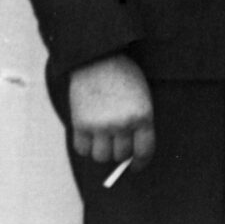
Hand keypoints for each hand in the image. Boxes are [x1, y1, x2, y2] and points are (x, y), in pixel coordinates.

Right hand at [68, 54, 155, 169]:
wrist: (98, 58)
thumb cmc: (123, 76)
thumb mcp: (141, 97)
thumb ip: (139, 123)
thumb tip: (129, 154)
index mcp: (143, 116)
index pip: (144, 152)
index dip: (139, 162)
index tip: (135, 165)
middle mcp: (122, 124)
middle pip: (121, 156)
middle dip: (120, 152)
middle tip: (116, 143)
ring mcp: (100, 125)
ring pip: (101, 156)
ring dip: (102, 151)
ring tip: (102, 139)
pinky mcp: (80, 123)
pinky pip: (82, 149)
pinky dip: (85, 147)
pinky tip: (88, 137)